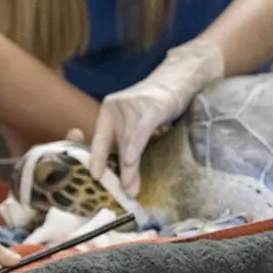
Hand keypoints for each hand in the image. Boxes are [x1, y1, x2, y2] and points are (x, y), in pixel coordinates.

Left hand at [89, 40, 223, 196]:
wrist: (177, 80)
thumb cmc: (154, 108)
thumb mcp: (135, 128)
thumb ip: (128, 150)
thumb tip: (128, 185)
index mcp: (108, 114)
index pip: (97, 140)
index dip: (94, 159)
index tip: (95, 178)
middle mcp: (114, 108)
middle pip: (111, 144)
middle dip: (114, 170)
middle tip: (118, 192)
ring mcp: (132, 107)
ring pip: (125, 142)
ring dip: (128, 168)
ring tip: (131, 188)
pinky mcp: (151, 108)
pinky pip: (140, 131)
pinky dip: (134, 147)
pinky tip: (130, 160)